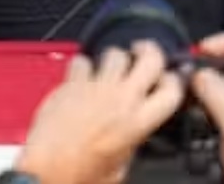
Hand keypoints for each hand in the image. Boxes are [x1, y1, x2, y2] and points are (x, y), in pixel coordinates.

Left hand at [12, 42, 186, 183]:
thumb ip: (131, 142)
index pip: (172, 89)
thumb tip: (132, 134)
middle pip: (151, 58)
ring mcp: (96, 87)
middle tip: (143, 54)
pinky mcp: (71, 83)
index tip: (168, 79)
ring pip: (116, 52)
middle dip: (150, 52)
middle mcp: (121, 99)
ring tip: (111, 67)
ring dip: (116, 58)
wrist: (49, 169)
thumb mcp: (121, 166)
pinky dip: (83, 64)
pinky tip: (81, 76)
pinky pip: (82, 60)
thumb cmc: (80, 173)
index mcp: (138, 122)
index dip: (174, 80)